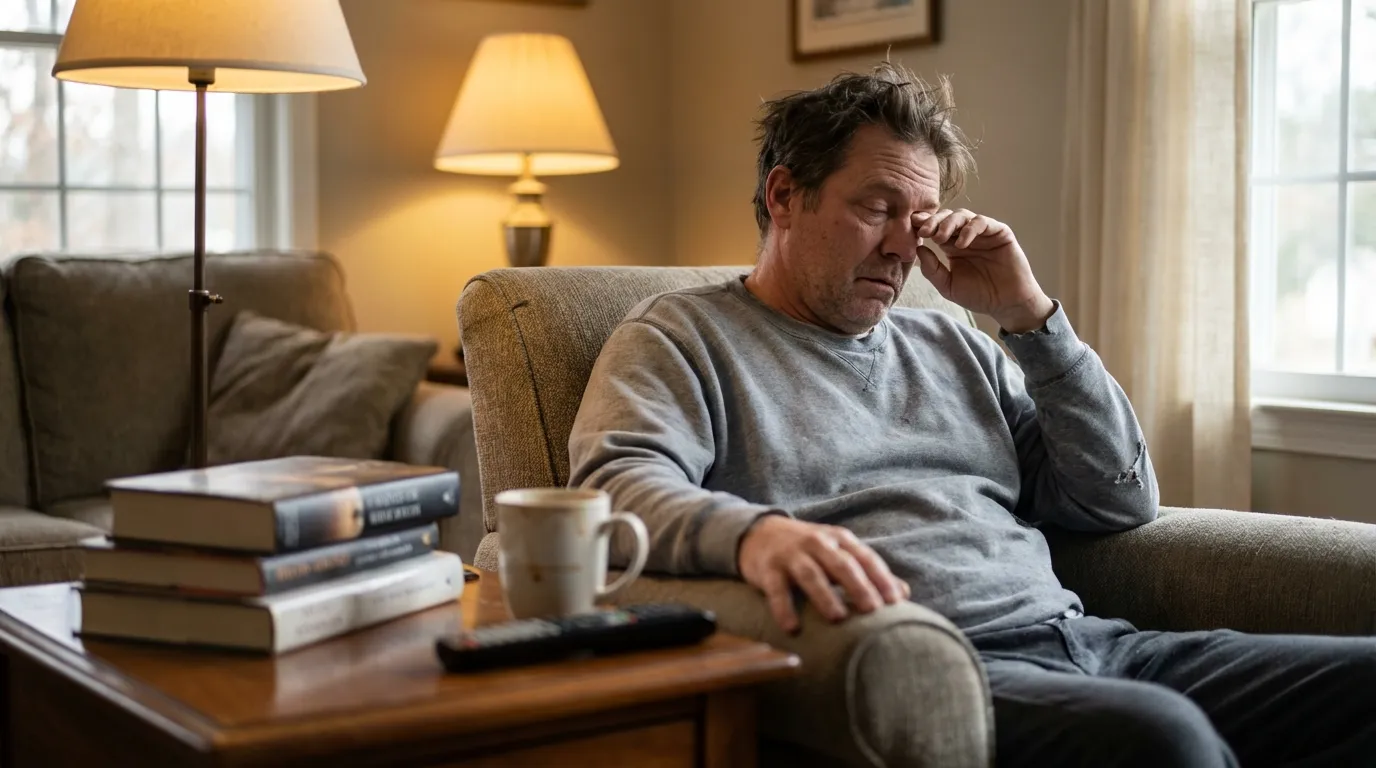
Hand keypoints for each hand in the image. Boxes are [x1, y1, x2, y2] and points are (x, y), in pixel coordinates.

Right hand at [738, 515, 909, 633]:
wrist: (760, 533)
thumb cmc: (808, 549)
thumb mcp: (839, 553)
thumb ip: (869, 571)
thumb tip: (904, 592)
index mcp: (839, 539)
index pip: (865, 558)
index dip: (882, 579)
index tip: (896, 602)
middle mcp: (817, 543)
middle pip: (842, 565)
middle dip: (859, 587)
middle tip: (872, 610)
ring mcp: (791, 555)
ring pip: (811, 574)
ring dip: (825, 596)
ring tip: (837, 618)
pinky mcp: (768, 568)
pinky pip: (777, 590)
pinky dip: (784, 608)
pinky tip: (792, 628)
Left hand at [914, 208, 1054, 332]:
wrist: (1006, 304)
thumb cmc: (979, 295)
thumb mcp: (948, 285)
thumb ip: (932, 269)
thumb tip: (918, 248)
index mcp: (951, 245)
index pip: (935, 228)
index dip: (923, 225)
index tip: (910, 228)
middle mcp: (966, 235)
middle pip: (946, 217)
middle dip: (932, 221)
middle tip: (923, 231)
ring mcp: (983, 233)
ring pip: (963, 215)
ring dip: (948, 223)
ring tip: (940, 238)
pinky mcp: (999, 232)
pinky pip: (982, 222)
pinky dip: (970, 229)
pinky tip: (961, 243)